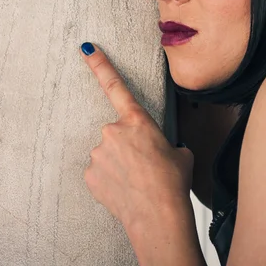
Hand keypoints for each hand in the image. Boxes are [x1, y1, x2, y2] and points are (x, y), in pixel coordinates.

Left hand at [80, 42, 193, 231]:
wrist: (158, 216)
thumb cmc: (172, 182)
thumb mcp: (179, 153)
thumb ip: (162, 142)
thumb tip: (160, 150)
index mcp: (137, 120)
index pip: (115, 85)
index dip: (99, 64)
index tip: (86, 48)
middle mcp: (112, 131)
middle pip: (117, 134)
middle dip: (128, 147)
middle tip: (144, 167)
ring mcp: (98, 153)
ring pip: (107, 154)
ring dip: (119, 164)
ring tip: (136, 182)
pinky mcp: (90, 174)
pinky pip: (100, 172)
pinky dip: (110, 179)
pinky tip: (124, 190)